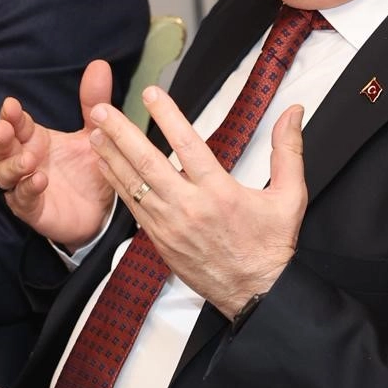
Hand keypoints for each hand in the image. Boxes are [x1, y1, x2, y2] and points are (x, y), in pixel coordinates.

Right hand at [0, 60, 116, 249]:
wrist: (103, 210)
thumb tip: (100, 64)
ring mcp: (24, 185)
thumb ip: (94, 102)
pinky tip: (39, 179)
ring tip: (29, 159)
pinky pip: (21, 199)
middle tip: (4, 128)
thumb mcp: (94, 132)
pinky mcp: (32, 210)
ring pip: (3, 174)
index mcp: (34, 139)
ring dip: (12, 165)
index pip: (16, 123)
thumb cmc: (90, 168)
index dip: (11, 115)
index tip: (11, 105)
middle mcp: (24, 160)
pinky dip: (27, 189)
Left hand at [91, 86, 307, 317]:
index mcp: (220, 193)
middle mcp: (190, 207)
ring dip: (111, 157)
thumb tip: (294, 111)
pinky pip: (134, 207)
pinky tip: (105, 167)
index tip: (151, 94)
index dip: (167, 116)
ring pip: (134, 185)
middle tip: (102, 110)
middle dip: (122, 134)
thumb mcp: (290, 196)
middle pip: (149, 163)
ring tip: (93, 132)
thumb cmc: (272, 245)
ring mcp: (171, 226)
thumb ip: (288, 150)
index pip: (188, 146)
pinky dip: (117, 184)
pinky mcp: (160, 240)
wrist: (257, 293)